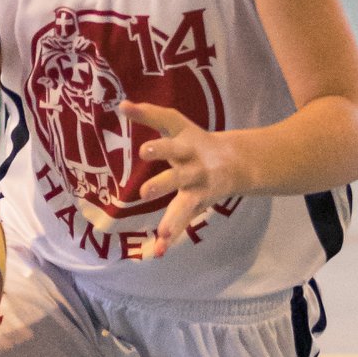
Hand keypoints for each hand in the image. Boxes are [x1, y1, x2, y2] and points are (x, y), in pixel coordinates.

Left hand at [120, 102, 240, 257]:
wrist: (236, 162)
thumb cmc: (194, 141)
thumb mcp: (176, 124)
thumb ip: (149, 115)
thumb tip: (121, 104)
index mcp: (186, 144)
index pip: (170, 138)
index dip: (156, 140)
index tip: (140, 144)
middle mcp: (193, 168)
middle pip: (178, 176)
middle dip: (163, 184)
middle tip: (145, 192)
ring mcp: (197, 189)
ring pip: (185, 205)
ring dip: (174, 219)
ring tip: (162, 234)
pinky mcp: (196, 205)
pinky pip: (183, 222)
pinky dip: (172, 236)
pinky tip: (158, 252)